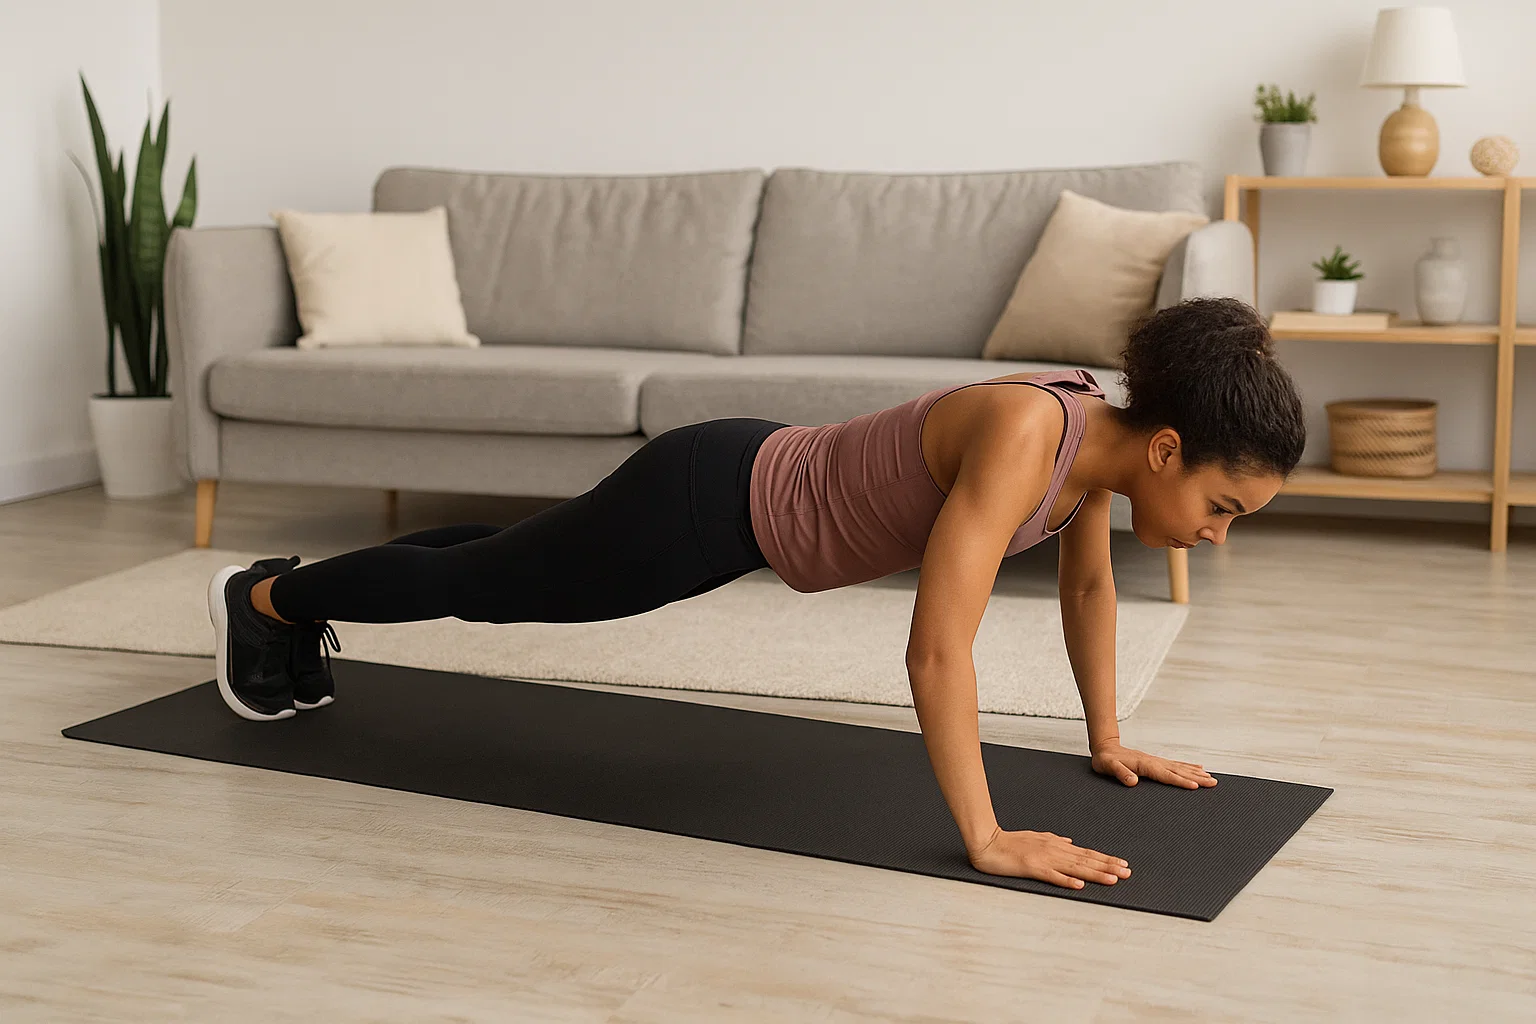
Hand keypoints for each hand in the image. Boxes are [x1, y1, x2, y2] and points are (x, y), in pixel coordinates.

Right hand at [968, 827, 1130, 888]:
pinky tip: (1079, 885)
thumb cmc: (1009, 842)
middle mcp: (1054, 850)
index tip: (1122, 865)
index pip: (1086, 853)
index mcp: (1055, 844)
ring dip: (1095, 873)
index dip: (1105, 859)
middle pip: (1085, 860)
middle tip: (1127, 873)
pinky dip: (1066, 880)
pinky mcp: (1032, 867)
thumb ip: (1054, 840)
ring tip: (1113, 879)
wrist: (987, 842)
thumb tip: (1070, 842)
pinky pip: (1052, 875)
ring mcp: (1044, 859)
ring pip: (1075, 868)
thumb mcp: (1036, 837)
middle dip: (1108, 866)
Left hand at [1091, 741, 1215, 788]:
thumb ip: (1120, 773)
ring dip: (1196, 773)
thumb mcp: (1108, 767)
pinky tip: (1197, 768)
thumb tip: (1132, 781)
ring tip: (1211, 777)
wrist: (1104, 747)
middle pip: (1179, 771)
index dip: (1180, 781)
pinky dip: (1188, 767)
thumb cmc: (1105, 760)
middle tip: (1213, 783)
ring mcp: (1156, 761)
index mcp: (1145, 765)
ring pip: (1180, 768)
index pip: (1166, 775)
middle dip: (1197, 778)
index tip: (1195, 786)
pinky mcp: (1155, 761)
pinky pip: (1176, 764)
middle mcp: (1154, 762)